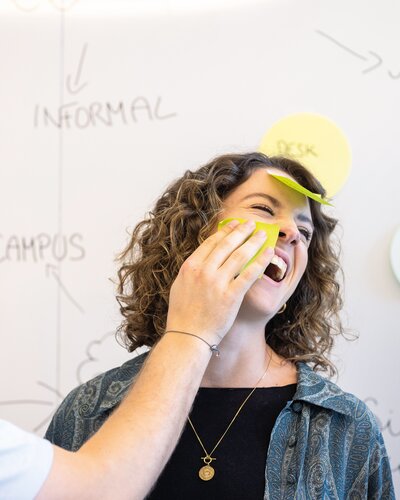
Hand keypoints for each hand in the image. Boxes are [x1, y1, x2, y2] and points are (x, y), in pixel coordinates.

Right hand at [166, 220, 273, 345]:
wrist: (188, 337)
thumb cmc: (182, 315)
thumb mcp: (180, 286)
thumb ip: (192, 271)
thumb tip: (203, 259)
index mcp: (190, 266)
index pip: (211, 242)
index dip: (225, 231)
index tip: (234, 224)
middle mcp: (204, 271)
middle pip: (227, 244)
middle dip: (241, 231)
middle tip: (252, 223)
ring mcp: (217, 283)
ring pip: (240, 255)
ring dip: (253, 241)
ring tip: (263, 234)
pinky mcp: (231, 295)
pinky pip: (249, 274)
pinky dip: (261, 261)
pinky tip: (269, 253)